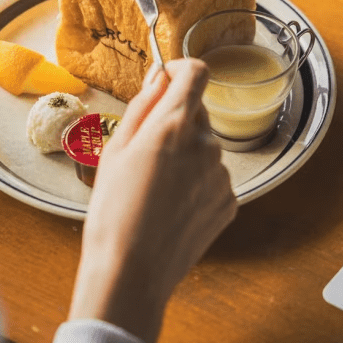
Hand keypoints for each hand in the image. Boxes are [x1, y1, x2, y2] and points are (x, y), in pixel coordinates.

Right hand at [69, 59, 236, 342]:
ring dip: (185, 154)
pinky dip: (195, 182)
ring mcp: (222, 175)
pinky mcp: (229, 201)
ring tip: (155, 187)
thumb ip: (143, 105)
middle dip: (175, 120)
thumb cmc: (114, 212)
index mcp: (175, 125)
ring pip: (204, 147)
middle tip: (145, 151)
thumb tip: (159, 77)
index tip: (165, 81)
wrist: (132, 272)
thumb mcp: (115, 149)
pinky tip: (171, 206)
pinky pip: (212, 177)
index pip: (197, 72)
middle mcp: (207, 144)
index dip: (180, 70)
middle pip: (197, 111)